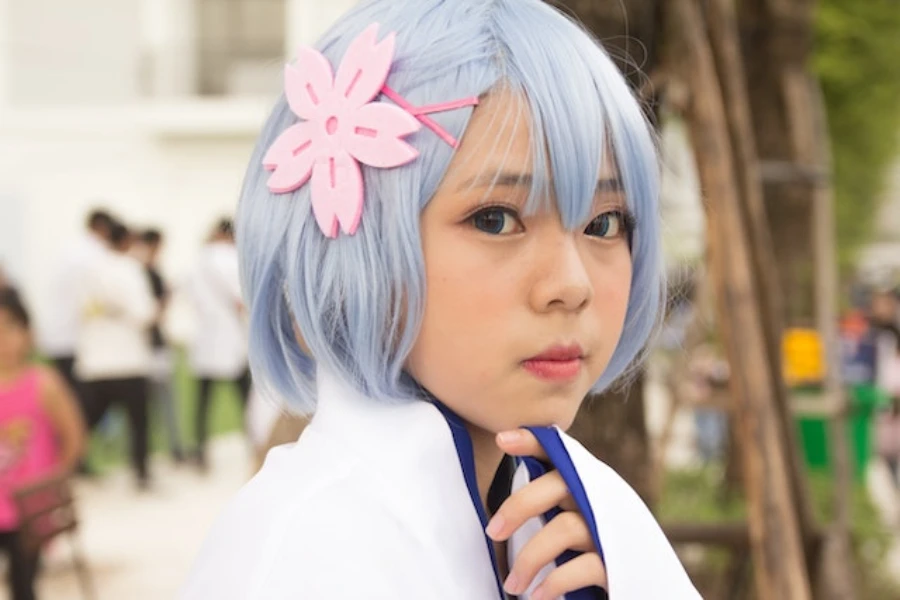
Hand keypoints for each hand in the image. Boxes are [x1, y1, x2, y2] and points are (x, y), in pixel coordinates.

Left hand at [486, 429, 607, 598]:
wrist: (642, 589)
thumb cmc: (595, 554)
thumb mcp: (572, 523)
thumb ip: (550, 509)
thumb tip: (499, 518)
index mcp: (584, 486)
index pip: (560, 454)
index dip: (533, 442)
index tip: (503, 440)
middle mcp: (600, 501)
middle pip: (559, 484)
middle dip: (520, 505)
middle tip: (493, 531)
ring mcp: (611, 532)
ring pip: (566, 528)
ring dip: (530, 557)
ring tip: (513, 585)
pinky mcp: (619, 565)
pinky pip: (583, 567)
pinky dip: (554, 582)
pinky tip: (537, 596)